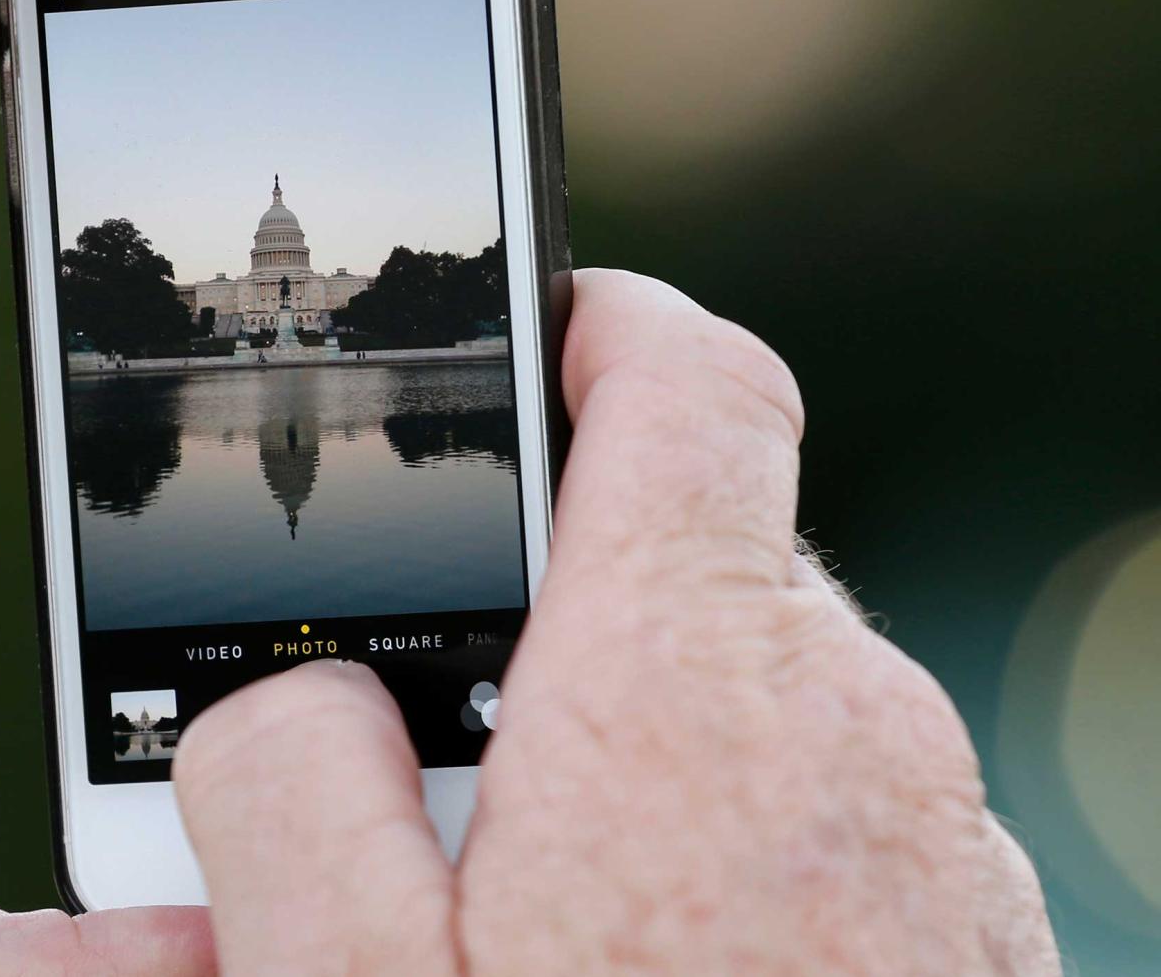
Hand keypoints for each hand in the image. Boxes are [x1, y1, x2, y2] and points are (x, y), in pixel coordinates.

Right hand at [172, 270, 1060, 975]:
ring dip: (623, 764)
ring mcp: (934, 843)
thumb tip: (297, 688)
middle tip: (419, 782)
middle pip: (681, 567)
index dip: (587, 322)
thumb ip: (276, 774)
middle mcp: (852, 729)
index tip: (518, 336)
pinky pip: (816, 822)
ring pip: (742, 711)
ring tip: (509, 934)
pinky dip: (715, 853)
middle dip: (540, 629)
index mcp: (690, 682)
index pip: (683, 376)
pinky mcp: (960, 937)